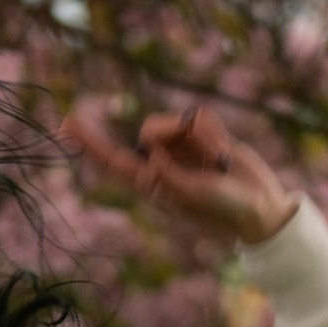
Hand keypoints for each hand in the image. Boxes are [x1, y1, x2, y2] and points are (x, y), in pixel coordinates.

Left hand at [65, 103, 296, 247]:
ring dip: (200, 137)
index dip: (90, 143)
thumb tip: (149, 148)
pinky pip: (199, 116)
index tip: (66, 123)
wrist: (261, 206)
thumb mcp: (192, 195)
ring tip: (219, 161)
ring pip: (176, 120)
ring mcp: (183, 148)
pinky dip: (214, 132)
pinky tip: (225, 151)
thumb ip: (167, 174)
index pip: (114, 162)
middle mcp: (163, 164)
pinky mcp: (204, 135)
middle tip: (206, 158)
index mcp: (153, 185)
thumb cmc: (225, 210)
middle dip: (173, 133)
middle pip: (150, 130)